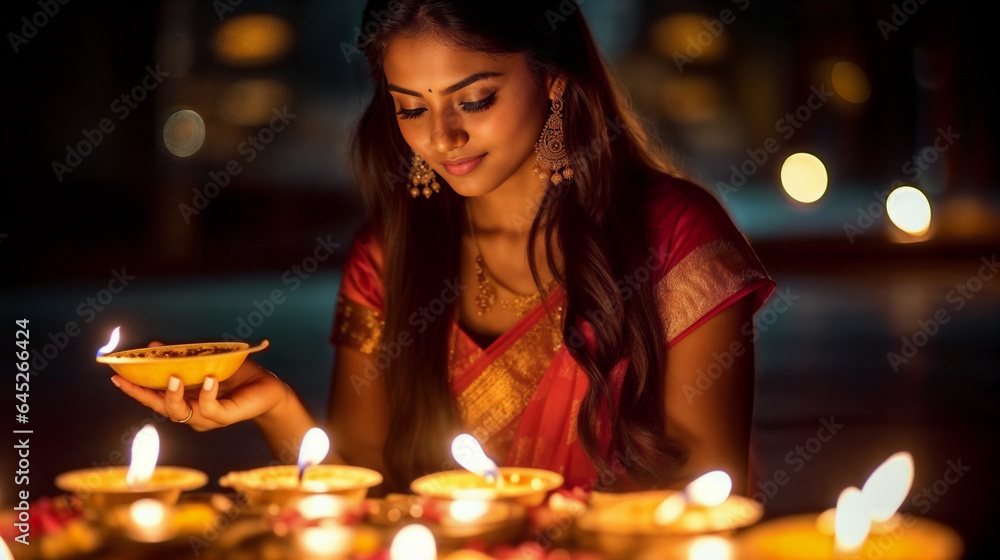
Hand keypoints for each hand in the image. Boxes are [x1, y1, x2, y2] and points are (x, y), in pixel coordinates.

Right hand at [111, 355, 287, 431]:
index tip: (115, 376)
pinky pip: (211, 408)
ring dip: (174, 395)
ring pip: (181, 412)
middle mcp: (192, 413)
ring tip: (173, 377)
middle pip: (161, 408)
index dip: (135, 389)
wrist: (269, 388)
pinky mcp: (225, 416)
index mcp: (185, 400)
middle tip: (126, 380)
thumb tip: (154, 345)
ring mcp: (208, 417)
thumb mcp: (207, 362)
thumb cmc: (238, 376)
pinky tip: (209, 379)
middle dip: (142, 395)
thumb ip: (183, 357)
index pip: (155, 397)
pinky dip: (208, 394)